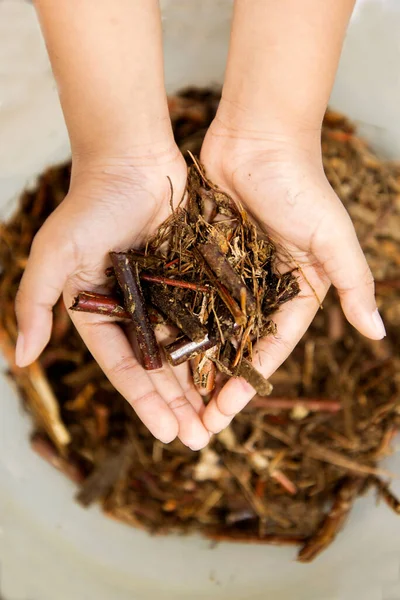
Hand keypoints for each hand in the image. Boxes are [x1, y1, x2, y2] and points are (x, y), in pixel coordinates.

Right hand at [15, 148, 209, 449]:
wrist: (132, 158)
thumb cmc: (91, 204)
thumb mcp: (55, 254)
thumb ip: (35, 304)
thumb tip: (22, 361)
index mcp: (99, 312)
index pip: (124, 367)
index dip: (144, 402)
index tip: (168, 433)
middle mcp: (132, 309)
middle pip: (157, 367)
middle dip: (176, 404)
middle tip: (199, 439)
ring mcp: (164, 295)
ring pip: (185, 347)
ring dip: (200, 382)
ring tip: (219, 417)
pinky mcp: (190, 278)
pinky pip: (208, 316)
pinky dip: (219, 343)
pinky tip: (235, 369)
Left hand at [200, 123, 384, 432]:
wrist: (258, 136)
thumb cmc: (300, 185)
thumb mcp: (332, 238)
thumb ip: (353, 284)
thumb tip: (378, 333)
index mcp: (297, 288)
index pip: (272, 345)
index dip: (250, 378)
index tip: (227, 410)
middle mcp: (262, 286)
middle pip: (237, 344)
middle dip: (219, 381)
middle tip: (196, 420)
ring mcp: (230, 272)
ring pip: (209, 325)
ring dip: (193, 359)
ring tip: (170, 394)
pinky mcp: (203, 255)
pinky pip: (188, 295)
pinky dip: (176, 320)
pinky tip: (156, 347)